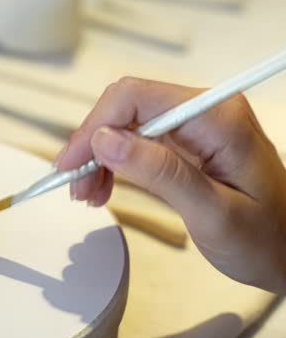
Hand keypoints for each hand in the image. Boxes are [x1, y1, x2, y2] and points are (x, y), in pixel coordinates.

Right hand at [55, 78, 285, 293]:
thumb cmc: (267, 240)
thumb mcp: (214, 214)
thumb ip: (161, 173)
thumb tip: (105, 140)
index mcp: (217, 118)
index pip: (136, 98)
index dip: (94, 127)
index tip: (71, 164)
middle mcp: (205, 111)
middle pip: (125, 108)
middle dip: (92, 144)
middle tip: (74, 186)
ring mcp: (195, 126)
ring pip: (126, 125)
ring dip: (98, 156)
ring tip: (87, 194)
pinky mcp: (188, 143)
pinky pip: (137, 142)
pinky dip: (114, 163)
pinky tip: (104, 187)